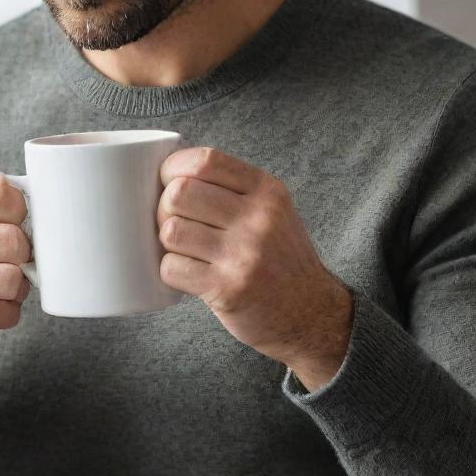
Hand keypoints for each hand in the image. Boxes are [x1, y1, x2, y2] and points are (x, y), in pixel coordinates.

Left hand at [157, 146, 353, 389]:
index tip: (168, 182)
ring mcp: (244, 254)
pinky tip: (190, 274)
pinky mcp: (228, 289)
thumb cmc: (279, 258)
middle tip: (175, 223)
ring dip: (168, 243)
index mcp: (267, 191)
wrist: (311, 314)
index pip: (205, 161)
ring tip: (185, 250)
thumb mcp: (272, 211)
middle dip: (164, 208)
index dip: (173, 168)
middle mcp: (259, 218)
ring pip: (171, 230)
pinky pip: (172, 268)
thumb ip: (231, 189)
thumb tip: (169, 174)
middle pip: (179, 193)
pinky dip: (172, 272)